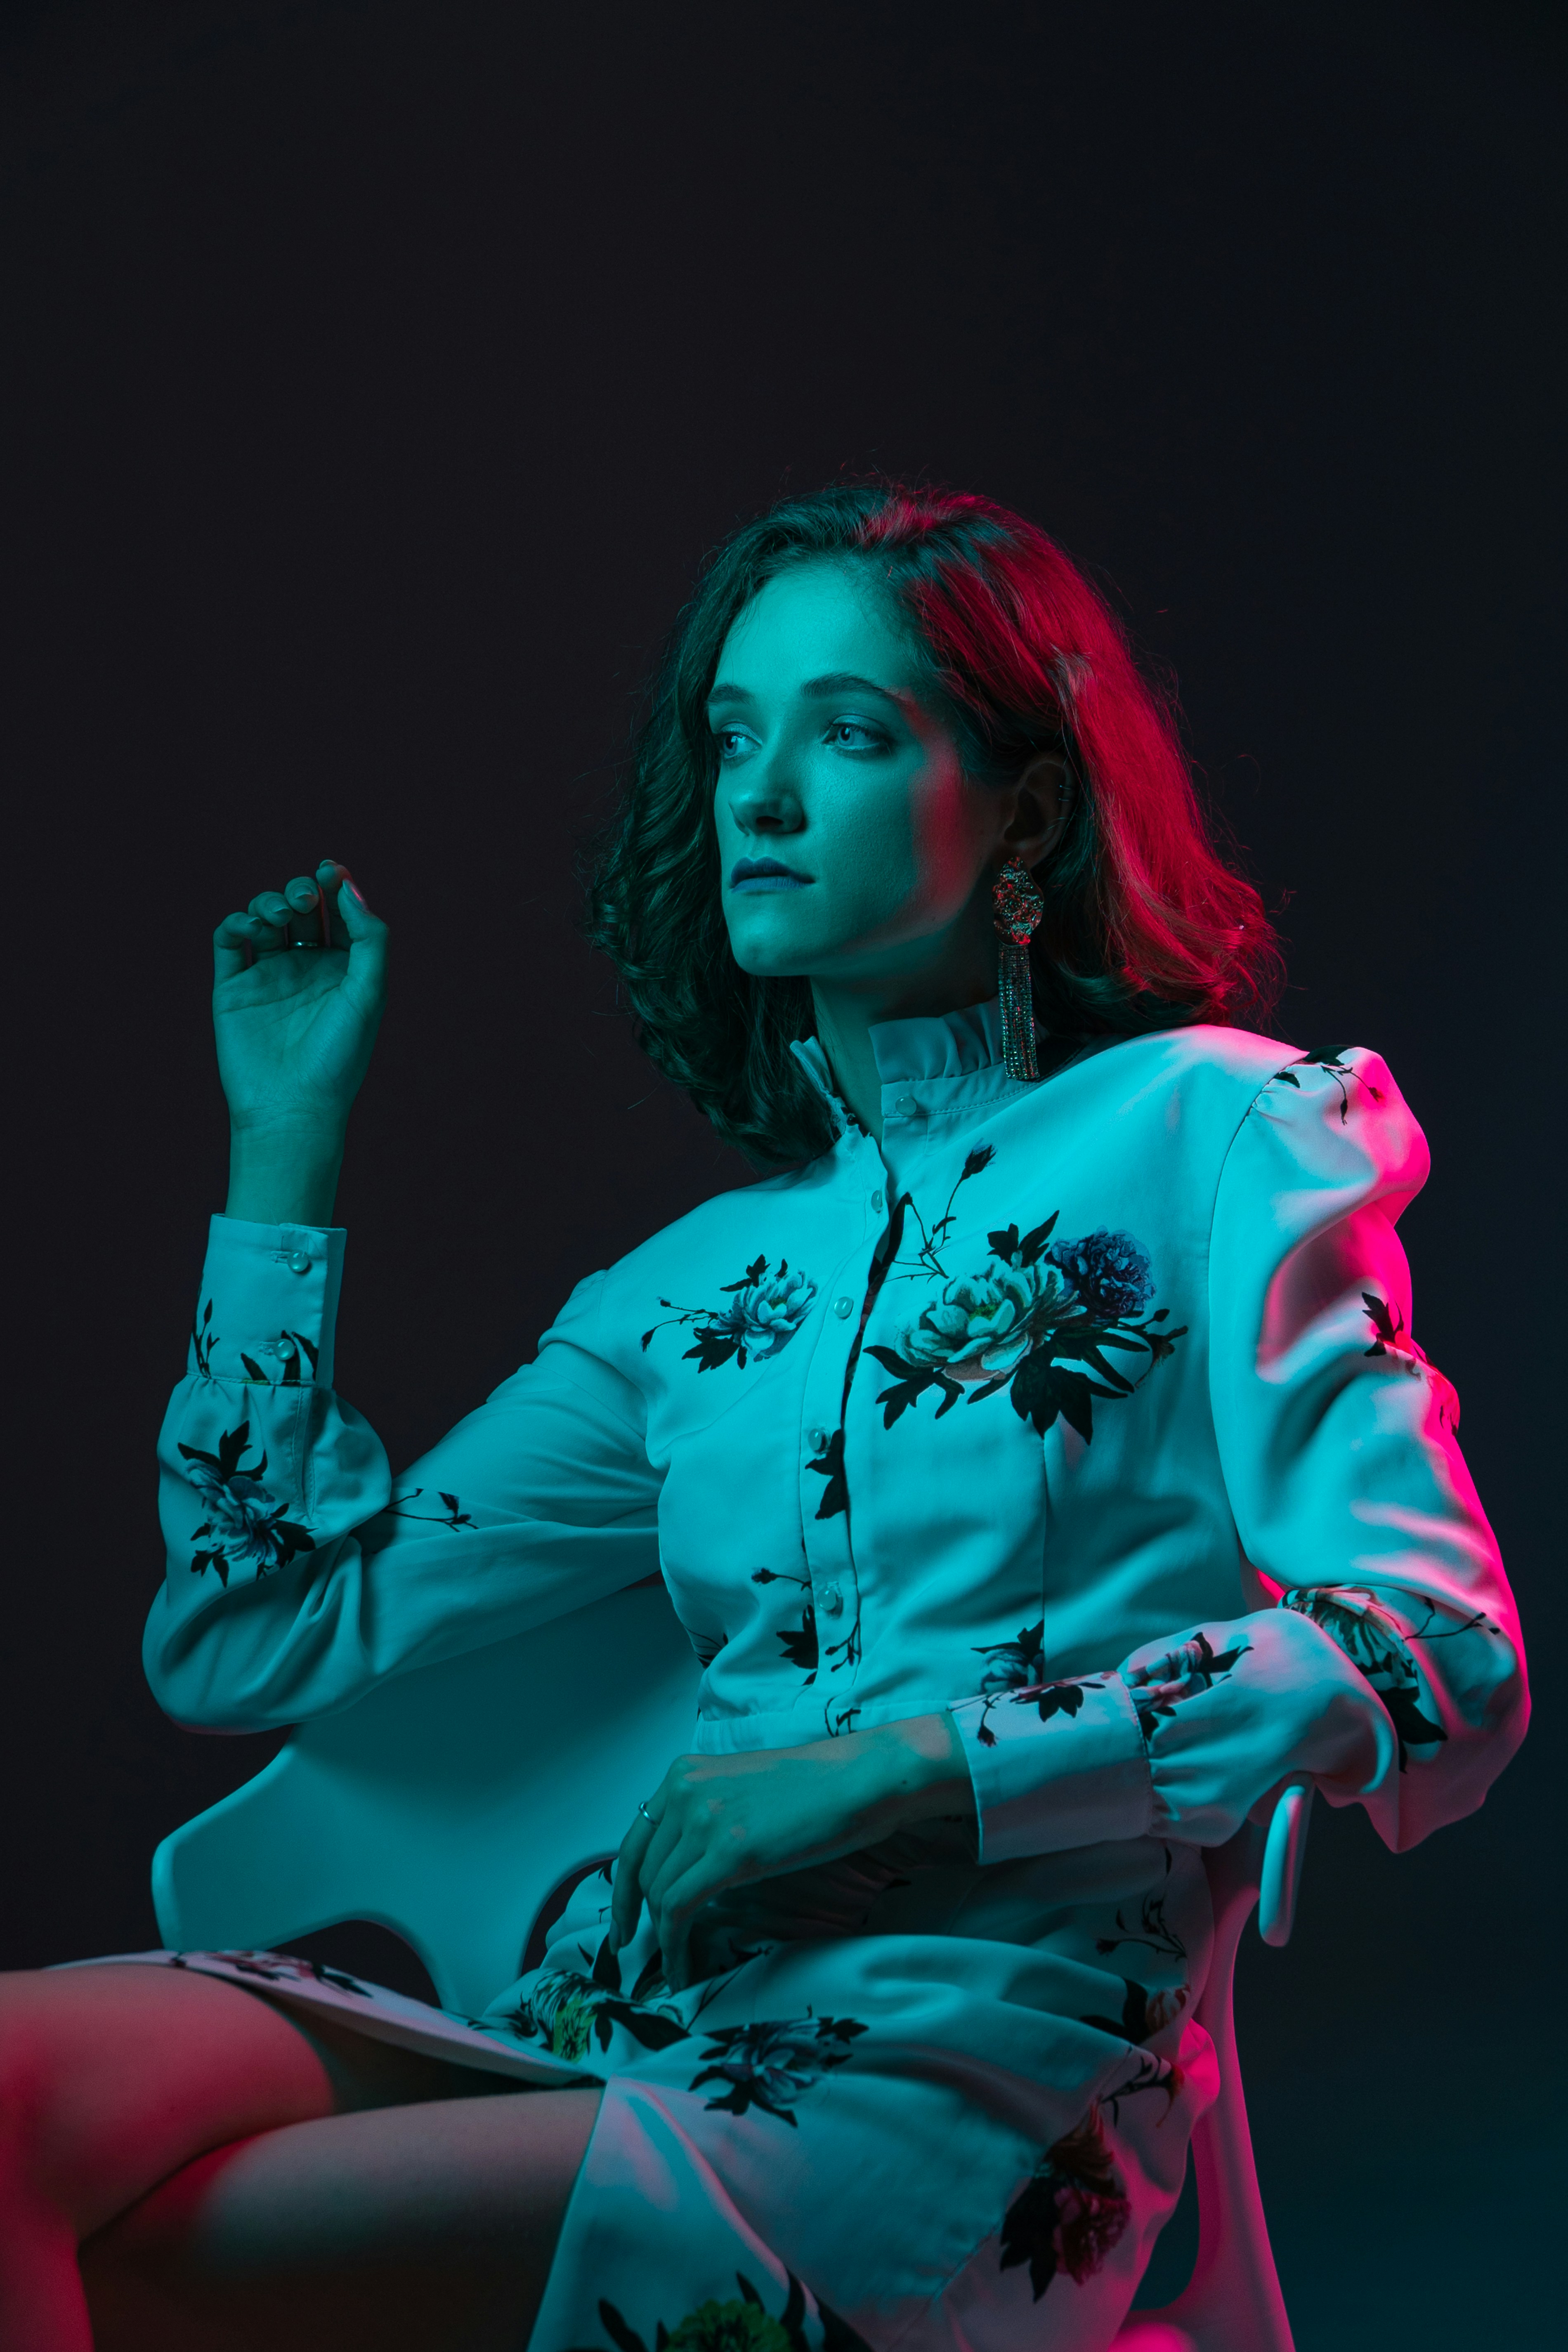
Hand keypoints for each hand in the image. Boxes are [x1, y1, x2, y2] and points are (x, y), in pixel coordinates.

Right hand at [213, 860, 387, 1141]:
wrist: (292, 1106)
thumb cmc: (338, 1056)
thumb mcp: (369, 993)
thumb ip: (369, 938)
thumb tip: (350, 887)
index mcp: (342, 970)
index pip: (338, 914)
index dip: (334, 885)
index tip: (330, 870)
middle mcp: (305, 970)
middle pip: (300, 910)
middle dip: (300, 891)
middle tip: (305, 897)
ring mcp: (268, 977)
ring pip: (263, 919)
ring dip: (269, 903)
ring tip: (280, 914)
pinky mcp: (234, 990)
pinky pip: (228, 942)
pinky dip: (235, 923)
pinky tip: (249, 927)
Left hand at [608, 1713, 971, 1990]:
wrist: (859, 1780)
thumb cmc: (814, 1790)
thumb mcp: (742, 1793)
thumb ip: (707, 1818)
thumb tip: (685, 1868)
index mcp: (684, 1774)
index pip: (636, 1840)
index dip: (623, 1889)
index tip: (625, 1923)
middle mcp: (685, 1791)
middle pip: (644, 1871)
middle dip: (640, 1918)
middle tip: (647, 1954)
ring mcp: (705, 1819)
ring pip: (660, 1894)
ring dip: (664, 1940)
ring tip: (678, 1967)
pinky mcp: (729, 1851)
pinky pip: (680, 1909)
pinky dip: (675, 1946)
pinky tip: (684, 1969)